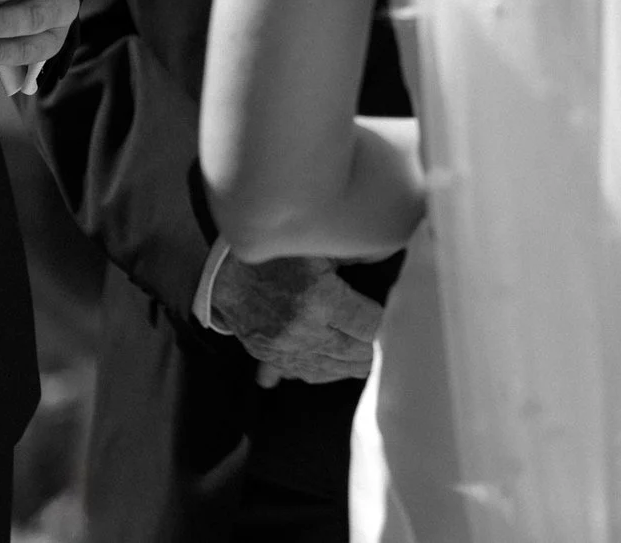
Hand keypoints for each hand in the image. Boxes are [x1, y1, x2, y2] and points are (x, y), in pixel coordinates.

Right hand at [208, 254, 380, 385]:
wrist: (223, 273)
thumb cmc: (274, 252)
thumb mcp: (317, 246)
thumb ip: (352, 257)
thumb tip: (387, 256)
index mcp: (321, 299)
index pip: (370, 326)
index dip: (387, 322)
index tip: (397, 316)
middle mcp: (306, 331)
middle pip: (356, 353)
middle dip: (376, 349)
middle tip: (394, 344)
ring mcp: (287, 349)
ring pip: (333, 370)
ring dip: (355, 365)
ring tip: (372, 358)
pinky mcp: (272, 357)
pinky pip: (306, 374)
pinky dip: (326, 372)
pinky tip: (339, 368)